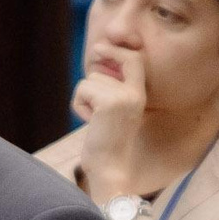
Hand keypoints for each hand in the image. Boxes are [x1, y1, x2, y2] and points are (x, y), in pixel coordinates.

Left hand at [73, 51, 149, 200]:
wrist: (110, 169)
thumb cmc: (106, 143)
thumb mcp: (112, 110)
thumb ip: (108, 88)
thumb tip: (97, 56)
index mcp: (139, 94)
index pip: (134, 59)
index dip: (115, 50)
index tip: (99, 50)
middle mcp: (135, 93)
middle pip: (100, 71)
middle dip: (90, 87)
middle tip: (97, 113)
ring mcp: (123, 96)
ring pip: (89, 81)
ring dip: (84, 100)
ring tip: (95, 121)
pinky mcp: (108, 102)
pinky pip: (82, 90)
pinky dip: (79, 106)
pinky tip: (90, 123)